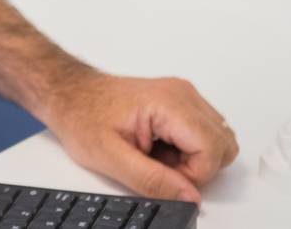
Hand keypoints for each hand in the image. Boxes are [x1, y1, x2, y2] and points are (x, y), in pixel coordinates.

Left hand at [42, 70, 239, 203]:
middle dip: (195, 167)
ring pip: (217, 141)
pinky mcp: (179, 102)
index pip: (213, 151)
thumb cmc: (82, 116)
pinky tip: (157, 146)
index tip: (161, 174)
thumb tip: (191, 198)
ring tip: (156, 154)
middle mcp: (183, 94)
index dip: (191, 175)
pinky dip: (187, 148)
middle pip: (222, 146)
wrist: (68, 92)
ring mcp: (183, 96)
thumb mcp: (110, 157)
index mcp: (169, 103)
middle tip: (158, 165)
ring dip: (192, 158)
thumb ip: (153, 181)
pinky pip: (203, 133)